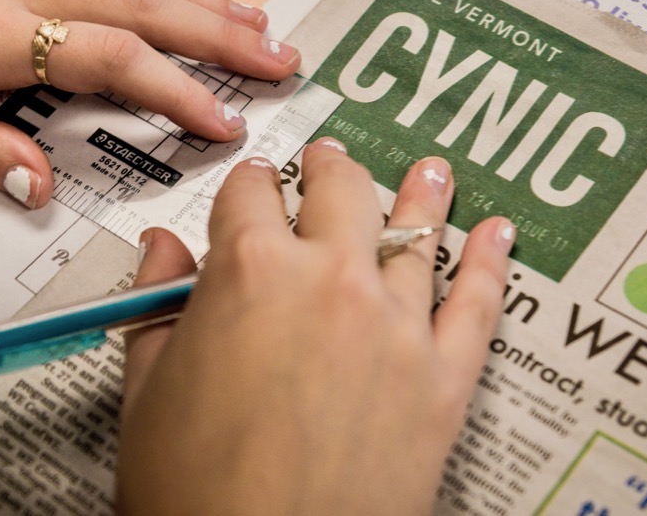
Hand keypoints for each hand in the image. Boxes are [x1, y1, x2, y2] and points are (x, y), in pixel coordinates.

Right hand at [118, 139, 514, 513]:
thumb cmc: (193, 488)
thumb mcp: (147, 387)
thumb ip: (157, 301)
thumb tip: (160, 250)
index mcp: (249, 270)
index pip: (249, 194)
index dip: (245, 188)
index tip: (250, 190)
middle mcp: (329, 280)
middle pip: (339, 192)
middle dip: (329, 171)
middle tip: (330, 163)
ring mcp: (395, 326)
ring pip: (415, 234)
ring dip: (420, 195)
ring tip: (430, 171)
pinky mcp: (443, 380)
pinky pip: (478, 305)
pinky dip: (492, 264)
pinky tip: (498, 235)